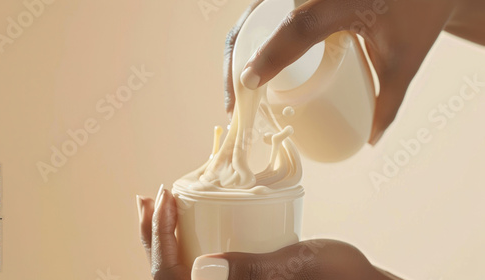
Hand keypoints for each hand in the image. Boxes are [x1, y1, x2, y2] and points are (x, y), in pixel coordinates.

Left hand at [136, 186, 400, 278]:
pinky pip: (203, 264)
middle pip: (170, 276)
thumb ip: (254, 271)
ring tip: (156, 206)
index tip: (163, 198)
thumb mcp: (299, 266)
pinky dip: (187, 241)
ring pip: (184, 271)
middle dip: (152, 237)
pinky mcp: (244, 279)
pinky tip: (187, 218)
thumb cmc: (341, 276)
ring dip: (165, 238)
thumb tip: (204, 269)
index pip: (175, 278)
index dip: (160, 238)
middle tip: (146, 200)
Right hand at [224, 0, 483, 144]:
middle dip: (237, 57)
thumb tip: (368, 140)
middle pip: (259, 17)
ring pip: (258, 12)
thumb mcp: (405, 59)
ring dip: (241, 46)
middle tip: (236, 98)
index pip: (297, 27)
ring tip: (239, 84)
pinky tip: (250, 57)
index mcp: (341, 1)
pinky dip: (254, 33)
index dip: (269, 56)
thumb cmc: (421, 13)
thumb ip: (389, 102)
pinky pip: (268, 9)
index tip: (248, 84)